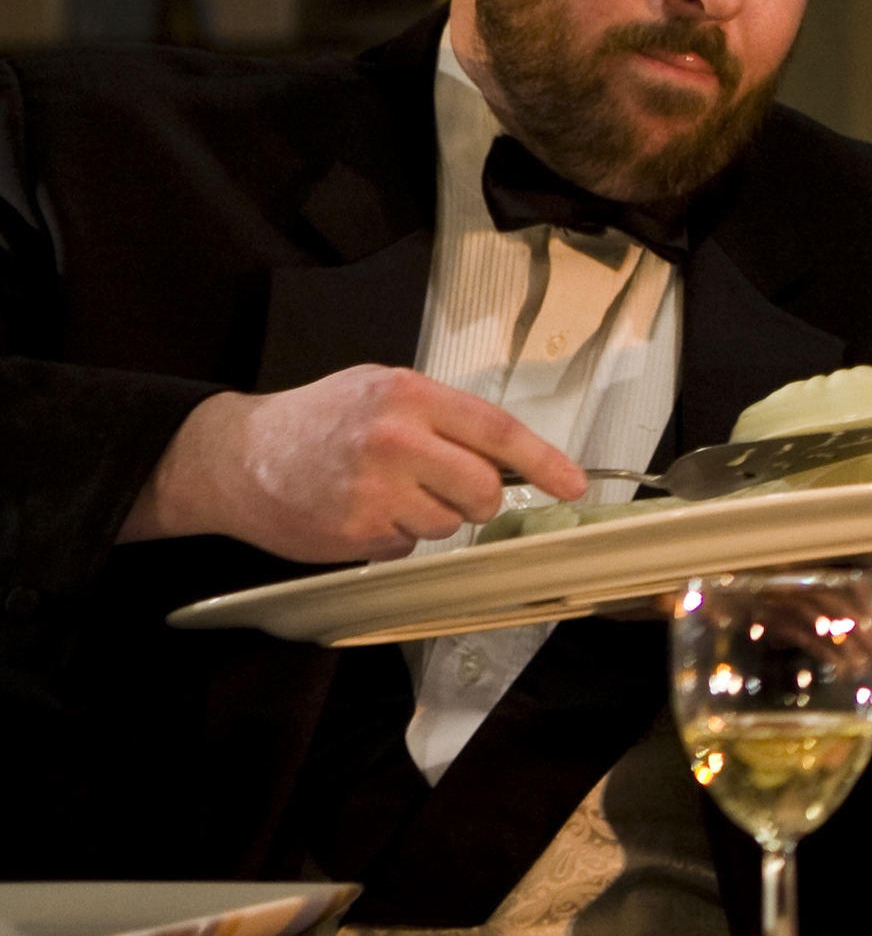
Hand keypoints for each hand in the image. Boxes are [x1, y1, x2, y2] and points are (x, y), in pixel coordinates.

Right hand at [118, 368, 585, 562]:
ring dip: (432, 516)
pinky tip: (363, 511)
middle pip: (483, 490)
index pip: (497, 432)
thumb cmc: (316, 420)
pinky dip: (397, 535)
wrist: (234, 456)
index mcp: (408, 397)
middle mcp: (395, 442)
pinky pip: (410, 545)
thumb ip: (445, 415)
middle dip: (479, 497)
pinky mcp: (357, 533)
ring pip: (449, 524)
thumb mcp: (382, 389)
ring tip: (387, 491)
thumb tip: (512, 453)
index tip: (573, 484)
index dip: (544, 462)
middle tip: (448, 486)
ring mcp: (374, 492)